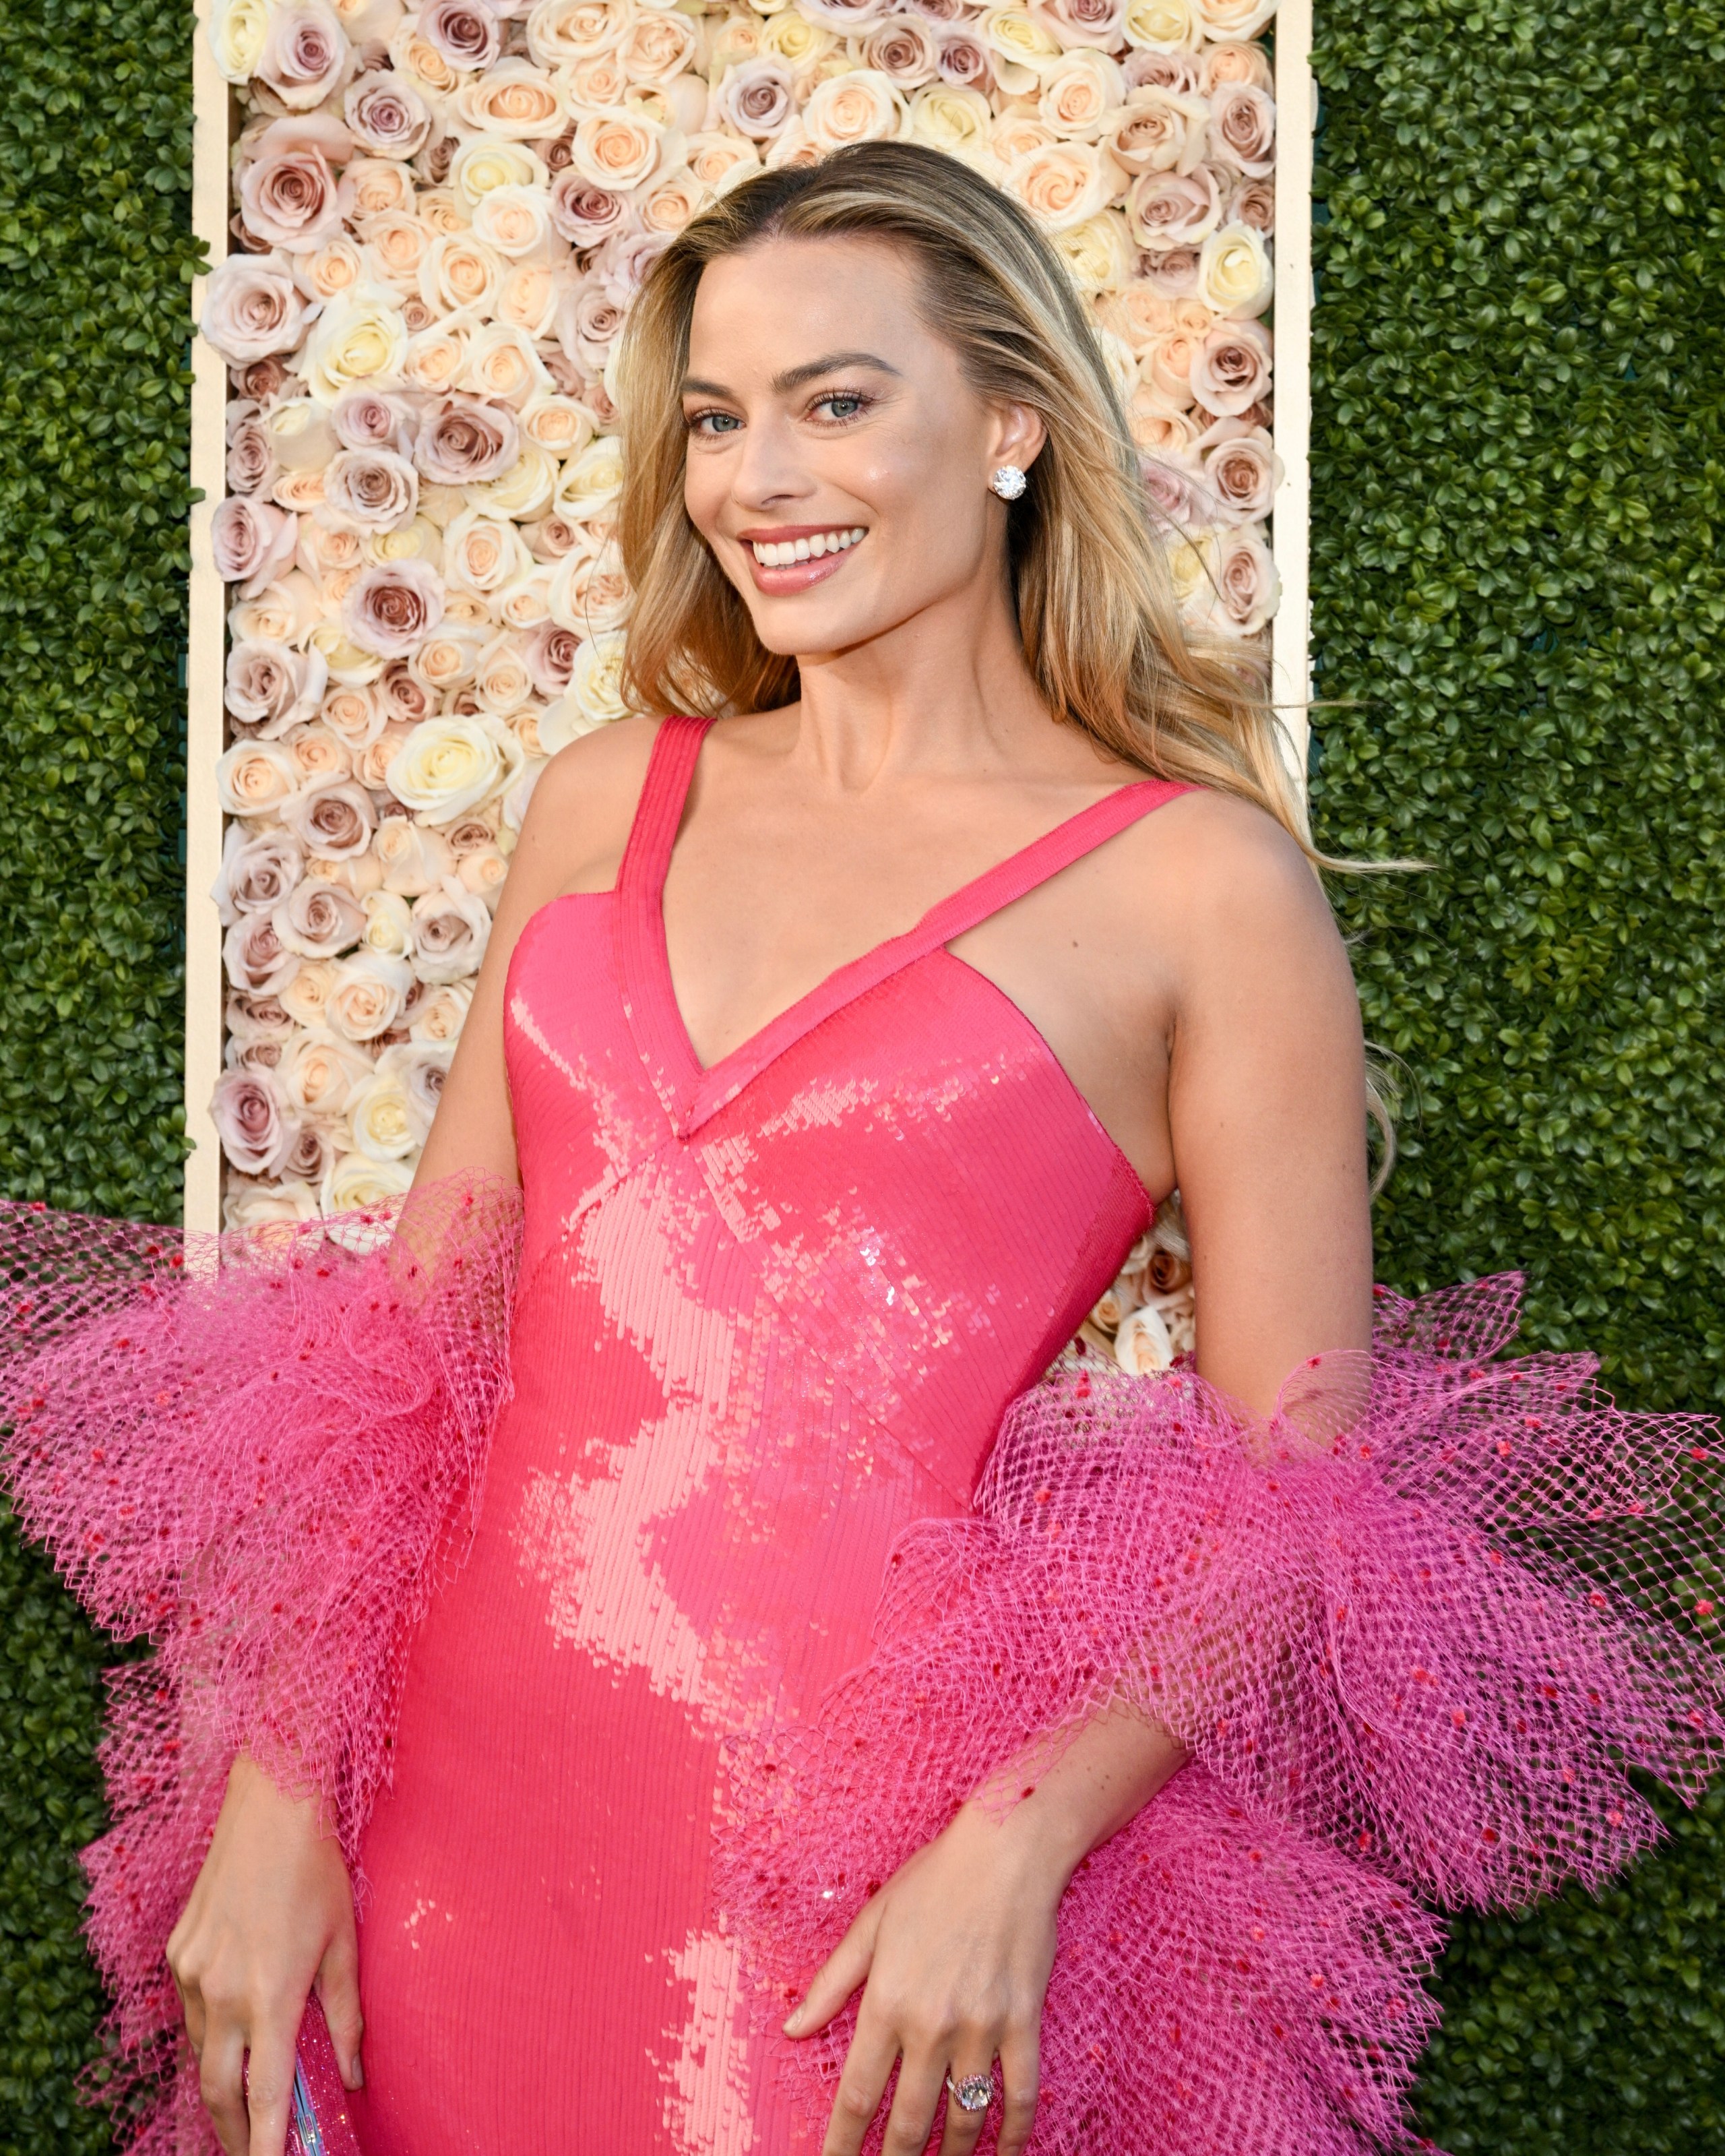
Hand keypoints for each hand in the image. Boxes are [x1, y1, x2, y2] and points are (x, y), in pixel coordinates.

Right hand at [166, 1753, 362, 2155]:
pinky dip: (210, 2027)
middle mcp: (222, 1991)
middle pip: (218, 2089)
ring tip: (246, 2091)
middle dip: (233, 2131)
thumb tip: (354, 2074)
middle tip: (253, 2149)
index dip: (265, 2144)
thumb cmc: (316, 1871)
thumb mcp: (344, 1944)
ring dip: (222, 2076)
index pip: (264, 2094)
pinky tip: (232, 2019)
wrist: (270, 1806)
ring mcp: (192, 1972)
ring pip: (201, 2050)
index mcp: (271, 1994)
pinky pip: (190, 2009)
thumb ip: (347, 2016)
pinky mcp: (177, 1952)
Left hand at [785, 1797, 1065, 2155]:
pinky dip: (1013, 2136)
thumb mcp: (871, 1925)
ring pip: (964, 2119)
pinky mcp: (1023, 2023)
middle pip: (910, 2122)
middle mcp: (932, 2025)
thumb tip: (792, 2029)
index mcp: (887, 2001)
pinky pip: (1021, 2096)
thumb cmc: (934, 1880)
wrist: (1006, 1852)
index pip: (859, 2095)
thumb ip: (831, 1984)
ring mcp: (982, 2028)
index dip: (843, 2144)